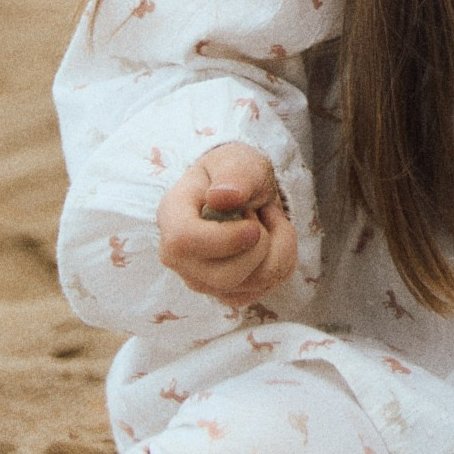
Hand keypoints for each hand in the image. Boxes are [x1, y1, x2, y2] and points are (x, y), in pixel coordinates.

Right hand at [155, 143, 299, 302]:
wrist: (244, 193)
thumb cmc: (234, 175)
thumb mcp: (237, 160)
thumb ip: (233, 174)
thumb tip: (222, 197)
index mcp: (172, 216)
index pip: (184, 242)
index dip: (224, 239)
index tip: (253, 223)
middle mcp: (178, 257)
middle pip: (225, 276)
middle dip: (261, 244)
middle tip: (259, 213)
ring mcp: (200, 279)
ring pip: (251, 285)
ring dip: (277, 248)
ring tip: (266, 221)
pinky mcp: (225, 292)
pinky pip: (263, 289)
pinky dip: (281, 262)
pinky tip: (269, 241)